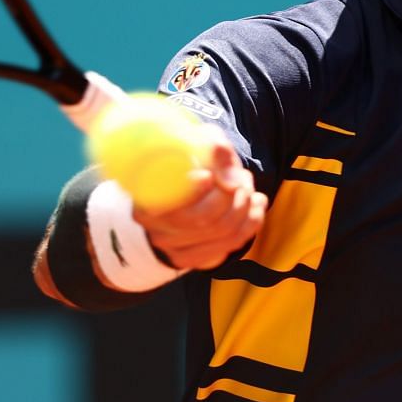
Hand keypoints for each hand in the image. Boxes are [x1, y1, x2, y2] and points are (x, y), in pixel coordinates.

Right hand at [133, 138, 266, 271]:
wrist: (179, 187)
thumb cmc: (187, 161)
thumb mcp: (196, 143)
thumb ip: (213, 148)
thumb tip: (229, 172)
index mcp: (145, 199)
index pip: (170, 203)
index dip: (195, 190)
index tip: (210, 176)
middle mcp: (154, 229)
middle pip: (204, 219)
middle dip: (233, 195)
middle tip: (241, 177)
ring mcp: (173, 249)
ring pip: (222, 232)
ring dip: (246, 206)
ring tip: (248, 186)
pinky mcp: (193, 258)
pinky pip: (231, 244)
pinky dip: (252, 222)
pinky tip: (256, 205)